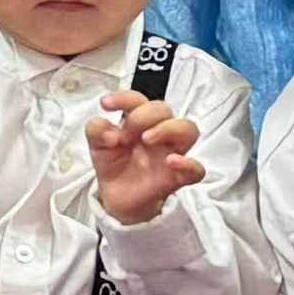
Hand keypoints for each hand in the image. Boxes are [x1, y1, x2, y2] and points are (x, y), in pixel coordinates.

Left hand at [86, 97, 206, 226]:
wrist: (117, 196)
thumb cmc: (113, 162)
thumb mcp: (97, 145)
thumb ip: (96, 130)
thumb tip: (110, 132)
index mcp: (138, 120)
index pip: (138, 100)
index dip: (124, 98)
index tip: (106, 105)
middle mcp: (158, 131)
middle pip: (164, 109)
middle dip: (144, 115)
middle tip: (127, 133)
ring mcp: (171, 152)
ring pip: (189, 129)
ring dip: (169, 128)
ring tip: (147, 139)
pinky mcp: (178, 177)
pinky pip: (196, 170)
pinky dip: (189, 164)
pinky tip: (171, 162)